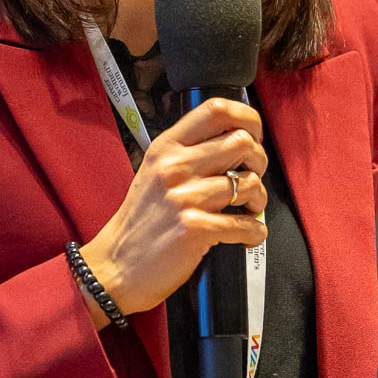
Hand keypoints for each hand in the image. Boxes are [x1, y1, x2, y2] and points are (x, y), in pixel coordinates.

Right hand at [78, 97, 267, 319]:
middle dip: (260, 161)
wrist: (117, 268)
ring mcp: (184, 197)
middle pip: (242, 142)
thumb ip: (187, 155)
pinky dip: (255, 232)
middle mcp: (175, 167)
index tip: (255, 133)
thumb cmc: (141, 223)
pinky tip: (248, 235)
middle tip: (253, 177)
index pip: (215, 110)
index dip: (247, 117)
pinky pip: (246, 224)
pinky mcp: (195, 229)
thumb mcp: (154, 174)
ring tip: (249, 210)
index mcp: (166, 148)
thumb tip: (233, 142)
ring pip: (250, 183)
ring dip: (259, 200)